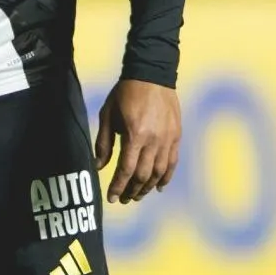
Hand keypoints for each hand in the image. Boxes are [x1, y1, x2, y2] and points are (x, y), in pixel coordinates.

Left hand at [94, 78, 179, 204]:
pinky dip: (166, 177)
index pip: (126, 170)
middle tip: (124, 199)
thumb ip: (104, 143)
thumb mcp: (107, 115)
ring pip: (159, 172)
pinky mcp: (176, 136)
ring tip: (137, 195)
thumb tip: (99, 166)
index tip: (112, 199)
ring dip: (148, 188)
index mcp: (135, 135)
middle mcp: (154, 140)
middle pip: (144, 175)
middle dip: (132, 191)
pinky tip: (159, 187)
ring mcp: (168, 139)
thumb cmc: (125, 93)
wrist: (152, 74)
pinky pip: (173, 162)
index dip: (118, 187)